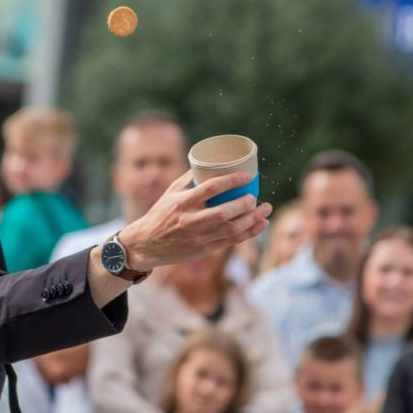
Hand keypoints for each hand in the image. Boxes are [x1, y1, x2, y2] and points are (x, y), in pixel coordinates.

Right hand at [119, 170, 270, 270]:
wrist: (147, 244)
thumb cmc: (160, 214)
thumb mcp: (170, 193)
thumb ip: (189, 179)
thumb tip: (209, 163)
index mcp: (182, 203)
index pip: (211, 188)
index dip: (232, 180)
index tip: (248, 176)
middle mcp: (190, 220)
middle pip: (224, 212)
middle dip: (245, 204)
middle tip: (255, 196)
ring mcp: (198, 237)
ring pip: (231, 229)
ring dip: (252, 219)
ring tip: (266, 209)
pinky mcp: (204, 249)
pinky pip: (231, 242)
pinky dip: (249, 233)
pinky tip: (260, 224)